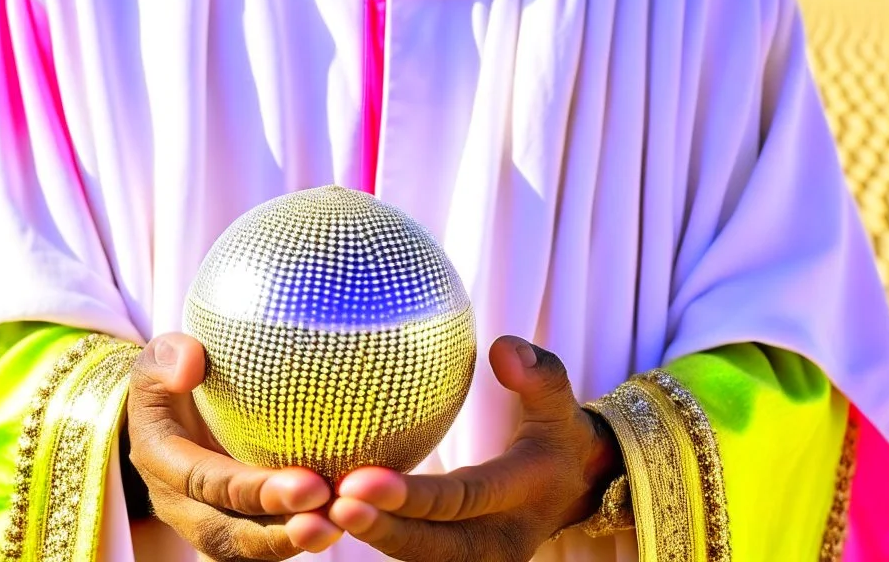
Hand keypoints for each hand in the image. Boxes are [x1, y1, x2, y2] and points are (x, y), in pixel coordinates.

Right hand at [128, 333, 343, 559]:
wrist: (169, 412)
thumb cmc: (171, 379)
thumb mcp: (157, 360)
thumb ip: (167, 358)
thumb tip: (190, 369)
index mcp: (161, 460)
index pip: (207, 483)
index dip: (256, 490)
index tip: (310, 485)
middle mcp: (182, 504)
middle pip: (231, 531)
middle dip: (282, 530)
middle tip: (331, 516)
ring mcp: (210, 519)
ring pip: (251, 546)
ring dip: (297, 541)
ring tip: (342, 524)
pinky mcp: (238, 524)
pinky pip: (266, 542)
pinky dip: (303, 535)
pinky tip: (343, 520)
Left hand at [327, 336, 620, 560]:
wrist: (571, 490)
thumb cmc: (556, 436)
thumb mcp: (561, 405)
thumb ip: (541, 376)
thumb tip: (503, 348)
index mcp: (521, 498)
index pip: (463, 500)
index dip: (413, 496)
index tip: (361, 479)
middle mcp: (497, 543)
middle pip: (432, 543)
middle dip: (381, 528)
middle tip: (333, 502)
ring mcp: (474, 560)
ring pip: (416, 558)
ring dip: (371, 537)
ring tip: (317, 514)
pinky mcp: (451, 560)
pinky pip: (410, 555)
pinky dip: (374, 536)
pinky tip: (325, 516)